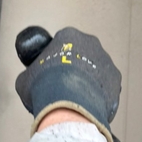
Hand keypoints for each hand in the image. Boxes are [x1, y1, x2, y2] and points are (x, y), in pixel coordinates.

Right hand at [15, 26, 121, 141]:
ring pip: (95, 70)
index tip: (53, 72)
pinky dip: (98, 96)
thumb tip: (30, 80)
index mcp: (69, 35)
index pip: (63, 42)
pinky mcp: (116, 79)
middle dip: (75, 67)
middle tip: (64, 85)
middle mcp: (91, 43)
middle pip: (83, 54)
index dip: (57, 57)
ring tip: (76, 99)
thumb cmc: (44, 87)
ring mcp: (106, 60)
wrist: (68, 106)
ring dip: (88, 81)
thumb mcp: (25, 78)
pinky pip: (106, 87)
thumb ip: (31, 74)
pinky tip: (87, 106)